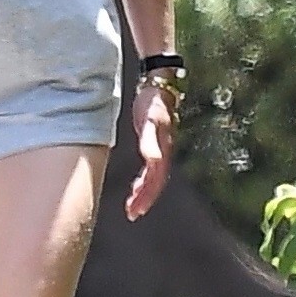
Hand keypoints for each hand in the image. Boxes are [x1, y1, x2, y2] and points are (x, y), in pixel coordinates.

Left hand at [125, 78, 175, 220]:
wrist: (158, 82)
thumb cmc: (154, 101)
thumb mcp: (151, 120)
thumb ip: (150, 140)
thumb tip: (152, 160)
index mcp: (163, 150)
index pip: (155, 180)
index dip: (146, 197)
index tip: (134, 211)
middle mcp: (163, 152)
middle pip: (156, 183)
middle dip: (144, 200)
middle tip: (132, 214)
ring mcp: (160, 148)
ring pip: (153, 178)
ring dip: (144, 193)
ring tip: (132, 207)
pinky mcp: (154, 142)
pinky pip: (150, 168)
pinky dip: (143, 180)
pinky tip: (136, 186)